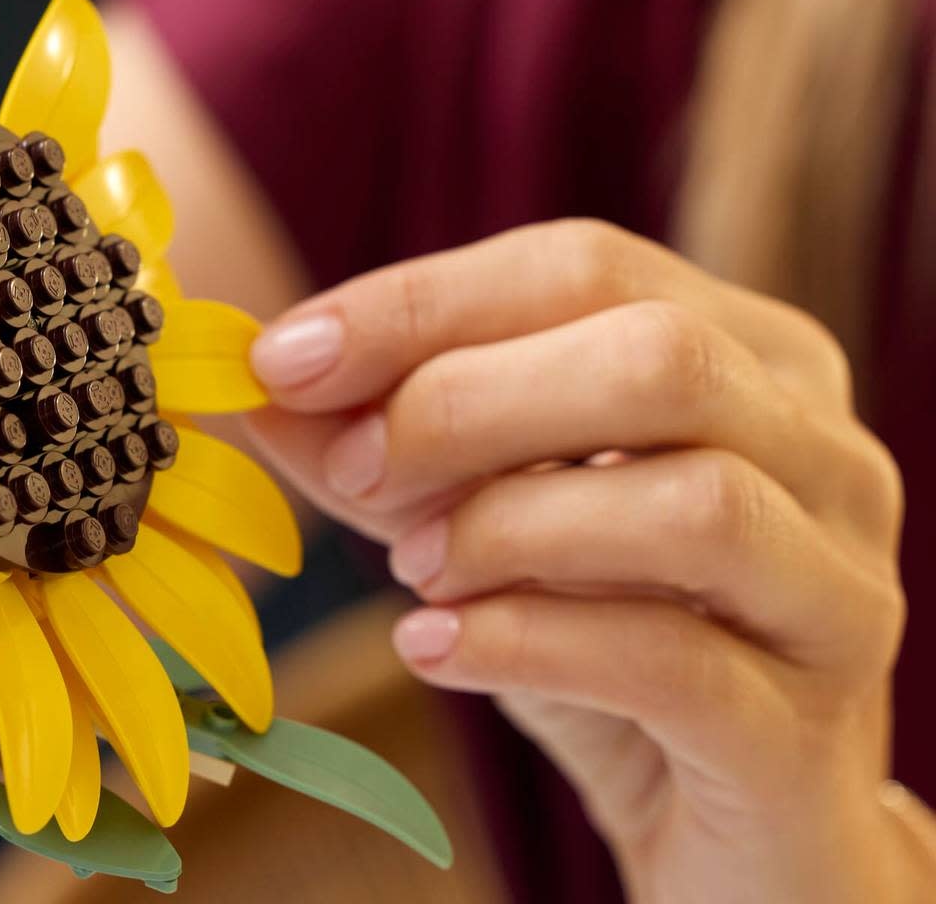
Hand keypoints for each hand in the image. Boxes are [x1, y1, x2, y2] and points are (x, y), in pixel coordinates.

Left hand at [247, 219, 927, 902]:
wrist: (727, 830)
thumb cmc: (603, 641)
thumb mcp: (482, 519)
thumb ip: (383, 444)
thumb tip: (260, 381)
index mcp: (751, 358)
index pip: (582, 266)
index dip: (418, 302)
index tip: (282, 358)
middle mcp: (825, 453)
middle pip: (656, 357)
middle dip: (465, 403)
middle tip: (354, 474)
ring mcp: (837, 592)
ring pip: (693, 502)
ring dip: (508, 526)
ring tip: (415, 572)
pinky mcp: (808, 735)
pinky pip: (673, 661)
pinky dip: (523, 643)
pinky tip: (434, 650)